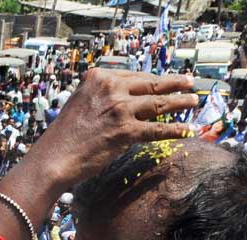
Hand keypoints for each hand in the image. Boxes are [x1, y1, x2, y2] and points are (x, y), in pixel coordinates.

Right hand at [25, 71, 196, 187]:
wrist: (52, 158)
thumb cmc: (63, 136)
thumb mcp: (79, 104)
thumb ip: (101, 98)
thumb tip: (126, 102)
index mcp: (96, 77)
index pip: (133, 75)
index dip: (152, 79)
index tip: (164, 81)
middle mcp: (110, 88)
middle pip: (150, 84)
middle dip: (173, 84)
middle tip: (189, 83)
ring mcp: (119, 109)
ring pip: (158, 104)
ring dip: (180, 103)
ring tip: (194, 102)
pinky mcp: (125, 131)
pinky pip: (157, 129)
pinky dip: (175, 130)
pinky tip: (187, 130)